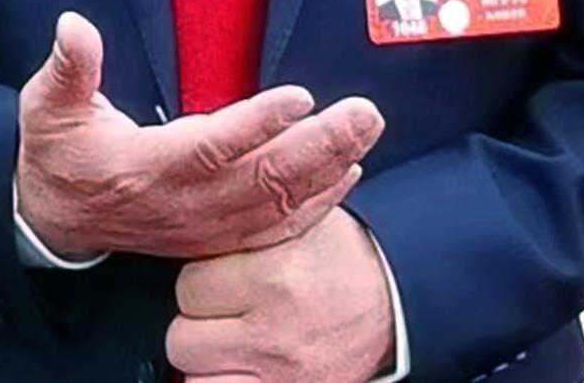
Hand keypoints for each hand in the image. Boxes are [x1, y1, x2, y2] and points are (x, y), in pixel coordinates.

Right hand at [16, 13, 383, 262]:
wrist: (56, 221)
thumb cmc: (58, 154)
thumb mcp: (49, 107)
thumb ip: (68, 68)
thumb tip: (73, 26)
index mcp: (146, 167)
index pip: (211, 147)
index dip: (258, 124)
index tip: (301, 96)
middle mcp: (184, 203)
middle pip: (262, 178)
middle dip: (319, 145)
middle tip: (363, 112)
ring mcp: (205, 225)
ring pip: (278, 202)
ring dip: (328, 168)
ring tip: (366, 130)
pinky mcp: (217, 236)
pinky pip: (276, 226)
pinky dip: (316, 204)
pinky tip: (349, 174)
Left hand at [169, 210, 395, 382]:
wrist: (400, 297)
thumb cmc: (343, 255)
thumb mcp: (296, 221)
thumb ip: (241, 223)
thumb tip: (188, 216)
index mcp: (273, 278)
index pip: (187, 286)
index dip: (202, 280)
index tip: (222, 276)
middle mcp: (273, 333)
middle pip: (183, 338)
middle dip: (200, 323)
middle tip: (228, 311)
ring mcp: (280, 375)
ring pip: (195, 378)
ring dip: (208, 362)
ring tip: (234, 341)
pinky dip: (226, 380)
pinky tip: (242, 364)